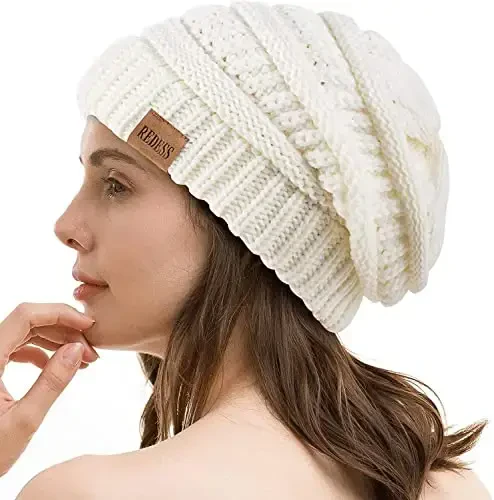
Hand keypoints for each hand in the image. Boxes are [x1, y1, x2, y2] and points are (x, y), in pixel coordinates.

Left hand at [0, 302, 99, 477]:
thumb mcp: (23, 421)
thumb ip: (51, 383)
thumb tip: (77, 350)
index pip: (26, 316)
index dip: (60, 313)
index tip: (87, 325)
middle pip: (29, 321)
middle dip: (65, 330)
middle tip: (90, 351)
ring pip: (26, 332)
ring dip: (57, 340)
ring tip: (81, 358)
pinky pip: (18, 346)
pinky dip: (42, 350)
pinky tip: (57, 365)